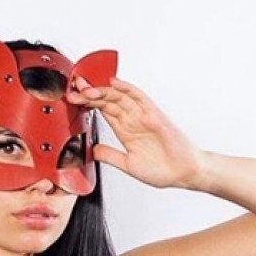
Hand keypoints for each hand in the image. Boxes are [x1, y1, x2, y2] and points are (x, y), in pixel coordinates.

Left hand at [67, 75, 207, 189]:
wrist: (182, 172)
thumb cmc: (162, 169)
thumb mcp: (128, 164)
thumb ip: (110, 155)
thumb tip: (92, 150)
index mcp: (126, 131)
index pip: (103, 111)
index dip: (87, 105)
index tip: (72, 101)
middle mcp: (132, 120)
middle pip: (107, 101)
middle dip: (89, 94)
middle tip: (73, 90)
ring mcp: (142, 116)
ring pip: (119, 96)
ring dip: (102, 90)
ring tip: (85, 87)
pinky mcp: (154, 114)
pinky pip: (139, 97)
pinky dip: (126, 88)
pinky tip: (112, 82)